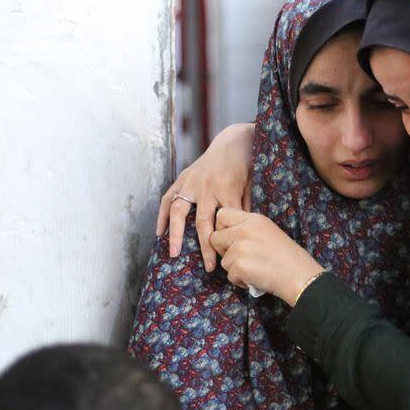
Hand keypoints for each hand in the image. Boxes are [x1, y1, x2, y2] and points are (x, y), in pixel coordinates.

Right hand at [156, 123, 253, 271]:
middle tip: (208, 266)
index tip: (228, 258)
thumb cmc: (245, 166)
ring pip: (179, 212)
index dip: (226, 241)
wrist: (232, 142)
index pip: (225, 221)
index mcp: (227, 190)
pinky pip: (169, 199)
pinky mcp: (183, 179)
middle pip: (203, 222)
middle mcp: (207, 188)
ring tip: (173, 253)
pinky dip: (162, 215)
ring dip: (175, 234)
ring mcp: (192, 183)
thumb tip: (242, 233)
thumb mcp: (251, 186)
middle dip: (205, 246)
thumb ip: (245, 208)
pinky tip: (159, 232)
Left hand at [209, 208, 324, 305]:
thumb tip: (228, 235)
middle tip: (241, 257)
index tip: (230, 238)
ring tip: (255, 269)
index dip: (221, 228)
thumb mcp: (269, 231)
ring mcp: (240, 248)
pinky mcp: (239, 266)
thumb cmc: (288, 257)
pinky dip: (240, 281)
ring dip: (234, 268)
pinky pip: (230, 276)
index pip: (222, 214)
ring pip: (223, 260)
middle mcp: (244, 230)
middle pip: (214, 238)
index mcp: (254, 219)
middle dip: (224, 250)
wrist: (300, 275)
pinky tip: (256, 278)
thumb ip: (248, 229)